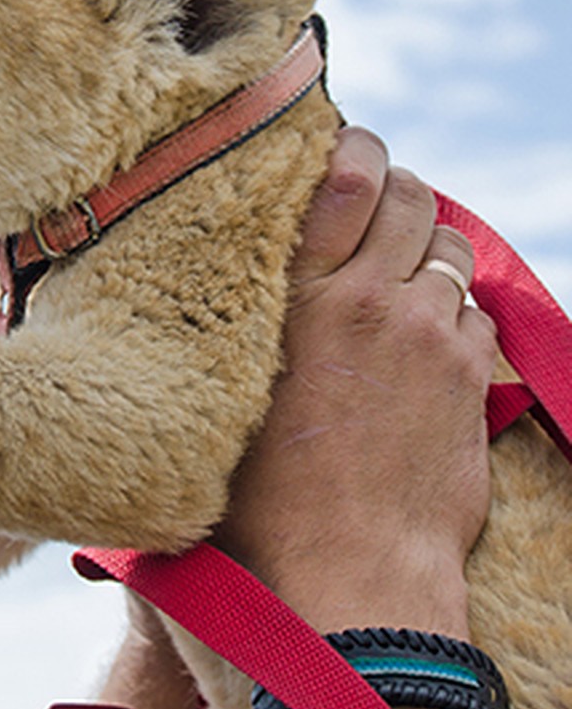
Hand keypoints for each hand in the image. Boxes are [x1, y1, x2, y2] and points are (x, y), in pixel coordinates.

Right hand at [215, 127, 497, 636]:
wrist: (350, 566)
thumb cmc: (267, 488)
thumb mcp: (232, 384)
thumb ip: (249, 317)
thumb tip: (255, 276)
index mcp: (302, 295)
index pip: (347, 178)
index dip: (354, 144)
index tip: (346, 143)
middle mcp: (372, 299)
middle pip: (410, 194)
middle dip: (397, 185)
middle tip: (375, 203)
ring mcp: (430, 335)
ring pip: (451, 245)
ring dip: (429, 243)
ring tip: (404, 267)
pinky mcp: (470, 376)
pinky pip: (475, 308)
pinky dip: (454, 306)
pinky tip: (427, 332)